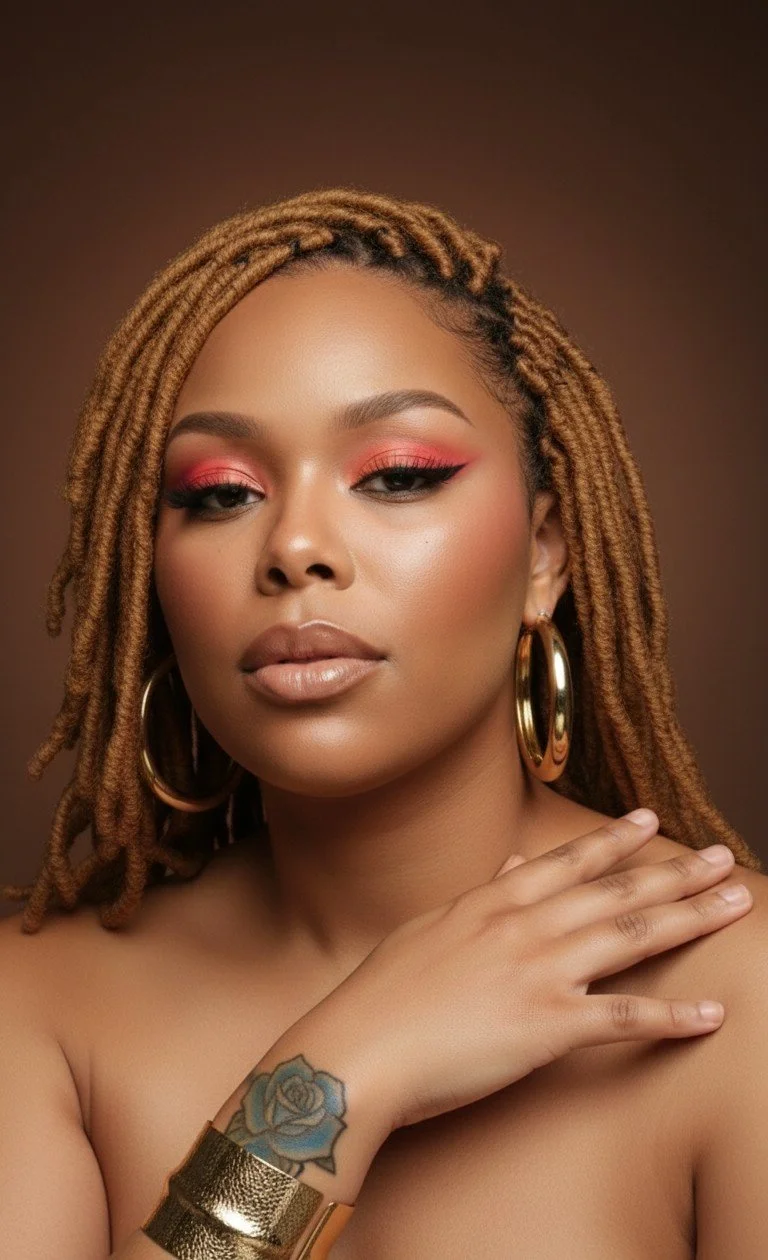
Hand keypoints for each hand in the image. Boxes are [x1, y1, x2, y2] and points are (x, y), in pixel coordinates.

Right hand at [315, 810, 751, 1131]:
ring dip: (689, 917)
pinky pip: (623, 1017)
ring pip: (630, 935)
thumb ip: (477, 895)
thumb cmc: (383, 995)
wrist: (359, 1049)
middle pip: (615, 891)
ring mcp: (539, 971)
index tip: (651, 821)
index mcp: (492, 901)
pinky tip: (710, 1016)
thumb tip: (512, 863)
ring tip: (733, 903)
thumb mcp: (428, 929)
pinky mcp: (548, 1025)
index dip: (614, 841)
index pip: (568, 861)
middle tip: (722, 858)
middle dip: (675, 873)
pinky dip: (672, 1018)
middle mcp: (524, 925)